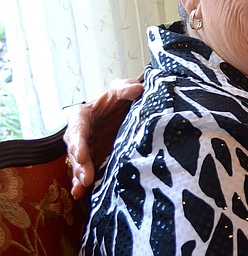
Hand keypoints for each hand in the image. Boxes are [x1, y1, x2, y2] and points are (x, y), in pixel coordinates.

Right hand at [64, 78, 142, 198]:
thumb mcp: (122, 89)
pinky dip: (81, 183)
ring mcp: (86, 148)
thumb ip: (126, 88)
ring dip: (81, 175)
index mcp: (82, 115)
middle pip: (75, 150)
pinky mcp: (93, 158)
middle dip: (80, 165)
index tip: (82, 155)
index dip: (79, 143)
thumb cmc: (118, 97)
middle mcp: (80, 134)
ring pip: (79, 163)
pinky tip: (80, 194)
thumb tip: (136, 90)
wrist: (123, 110)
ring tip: (84, 187)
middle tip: (86, 178)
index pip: (77, 129)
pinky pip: (85, 171)